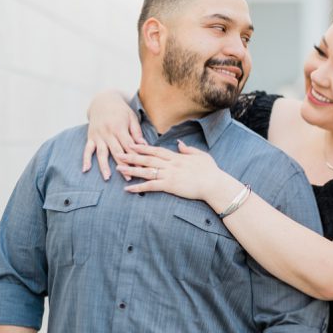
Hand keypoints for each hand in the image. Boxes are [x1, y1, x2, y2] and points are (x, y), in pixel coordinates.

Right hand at [84, 90, 143, 179]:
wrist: (102, 100)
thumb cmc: (120, 110)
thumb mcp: (131, 117)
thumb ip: (136, 132)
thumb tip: (144, 145)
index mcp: (119, 127)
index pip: (128, 146)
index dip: (135, 157)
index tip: (141, 168)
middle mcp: (107, 132)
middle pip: (116, 152)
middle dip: (123, 165)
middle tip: (128, 178)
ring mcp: (98, 135)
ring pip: (101, 153)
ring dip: (104, 166)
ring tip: (107, 177)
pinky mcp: (90, 137)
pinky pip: (87, 149)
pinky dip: (86, 159)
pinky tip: (86, 169)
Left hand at [117, 141, 237, 205]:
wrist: (214, 183)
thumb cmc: (210, 171)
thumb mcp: (201, 156)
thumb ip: (188, 150)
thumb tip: (180, 144)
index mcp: (176, 157)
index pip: (156, 150)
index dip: (143, 147)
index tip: (132, 144)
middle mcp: (170, 164)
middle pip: (147, 159)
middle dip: (132, 156)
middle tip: (118, 153)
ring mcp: (169, 175)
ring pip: (146, 171)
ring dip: (131, 169)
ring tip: (118, 168)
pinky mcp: (170, 185)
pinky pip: (151, 186)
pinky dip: (138, 187)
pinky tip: (128, 189)